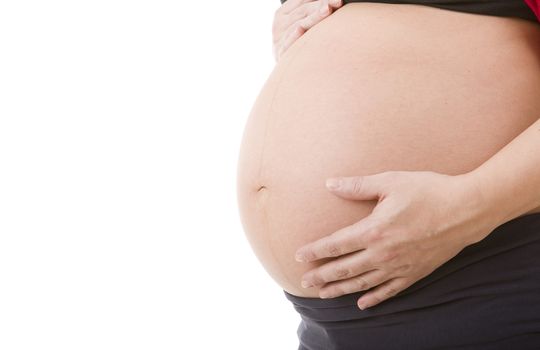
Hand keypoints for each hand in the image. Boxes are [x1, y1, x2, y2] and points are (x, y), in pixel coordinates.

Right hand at [272, 0, 342, 61]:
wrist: (287, 70)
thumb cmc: (299, 44)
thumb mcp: (301, 25)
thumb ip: (311, 13)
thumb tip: (330, 4)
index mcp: (282, 13)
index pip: (302, 1)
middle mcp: (279, 24)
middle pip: (303, 11)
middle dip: (321, 5)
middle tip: (336, 2)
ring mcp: (278, 39)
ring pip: (298, 24)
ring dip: (314, 17)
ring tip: (327, 10)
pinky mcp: (280, 53)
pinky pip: (287, 44)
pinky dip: (293, 37)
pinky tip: (300, 30)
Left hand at [294, 170, 496, 309]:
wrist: (467, 209)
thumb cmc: (428, 190)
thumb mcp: (391, 182)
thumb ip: (358, 186)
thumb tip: (330, 184)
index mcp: (374, 230)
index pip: (335, 245)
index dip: (314, 251)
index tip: (298, 257)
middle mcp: (383, 253)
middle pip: (344, 268)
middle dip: (321, 276)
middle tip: (303, 282)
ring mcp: (399, 266)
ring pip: (362, 283)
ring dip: (340, 289)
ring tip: (323, 294)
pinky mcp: (415, 273)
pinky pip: (390, 291)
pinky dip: (374, 298)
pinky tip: (362, 304)